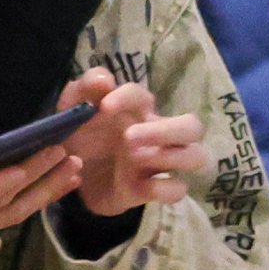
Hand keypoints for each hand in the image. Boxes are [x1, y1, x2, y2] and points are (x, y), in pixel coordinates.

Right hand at [0, 115, 82, 259]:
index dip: (22, 172)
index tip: (49, 150)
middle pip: (8, 204)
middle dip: (43, 180)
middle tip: (71, 156)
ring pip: (11, 217)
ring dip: (43, 195)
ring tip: (72, 174)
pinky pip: (2, 222)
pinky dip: (28, 205)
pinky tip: (47, 191)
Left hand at [57, 70, 211, 219]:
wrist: (72, 176)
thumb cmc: (81, 136)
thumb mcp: (73, 110)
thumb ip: (83, 90)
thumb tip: (105, 80)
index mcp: (136, 111)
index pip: (142, 95)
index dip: (126, 98)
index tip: (104, 108)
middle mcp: (157, 134)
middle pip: (191, 126)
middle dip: (165, 130)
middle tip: (129, 138)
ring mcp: (159, 163)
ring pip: (195, 156)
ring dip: (171, 157)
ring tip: (135, 158)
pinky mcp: (153, 189)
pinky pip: (178, 189)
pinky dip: (164, 189)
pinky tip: (140, 187)